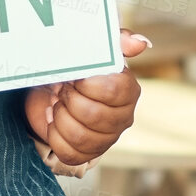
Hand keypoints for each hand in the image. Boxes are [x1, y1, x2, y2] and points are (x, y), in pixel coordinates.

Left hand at [26, 29, 147, 165]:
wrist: (55, 91)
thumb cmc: (79, 70)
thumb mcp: (95, 50)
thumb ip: (118, 42)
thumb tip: (141, 43)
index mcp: (128, 90)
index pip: (112, 90)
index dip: (87, 83)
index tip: (76, 75)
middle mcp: (123, 117)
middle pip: (93, 115)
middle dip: (70, 99)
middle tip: (64, 88)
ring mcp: (107, 138)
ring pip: (79, 136)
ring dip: (60, 117)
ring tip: (59, 104)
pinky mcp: (88, 154)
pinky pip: (69, 153)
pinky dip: (54, 135)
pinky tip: (55, 121)